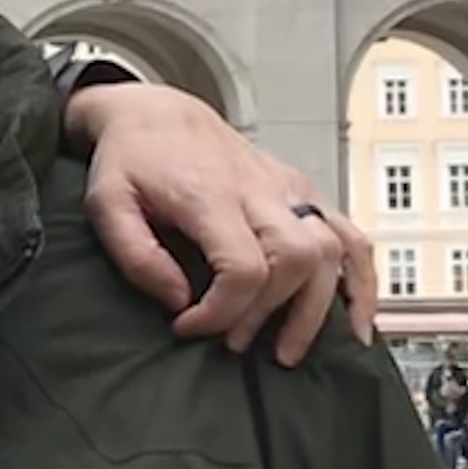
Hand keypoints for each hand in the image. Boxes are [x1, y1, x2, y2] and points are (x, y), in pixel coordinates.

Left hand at [70, 83, 374, 367]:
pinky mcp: (303, 193)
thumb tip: (178, 299)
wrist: (158, 116)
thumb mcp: (106, 203)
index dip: (222, 310)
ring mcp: (289, 190)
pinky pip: (352, 238)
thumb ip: (135, 255)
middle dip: (270, 314)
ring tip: (289, 352)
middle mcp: (261, 190)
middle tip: (233, 343)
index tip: (189, 326)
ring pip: (332, 252)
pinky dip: (361, 283)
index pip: (244, 265)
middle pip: (296, 259)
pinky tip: (357, 322)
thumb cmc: (133, 159)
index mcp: (212, 194)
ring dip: (317, 310)